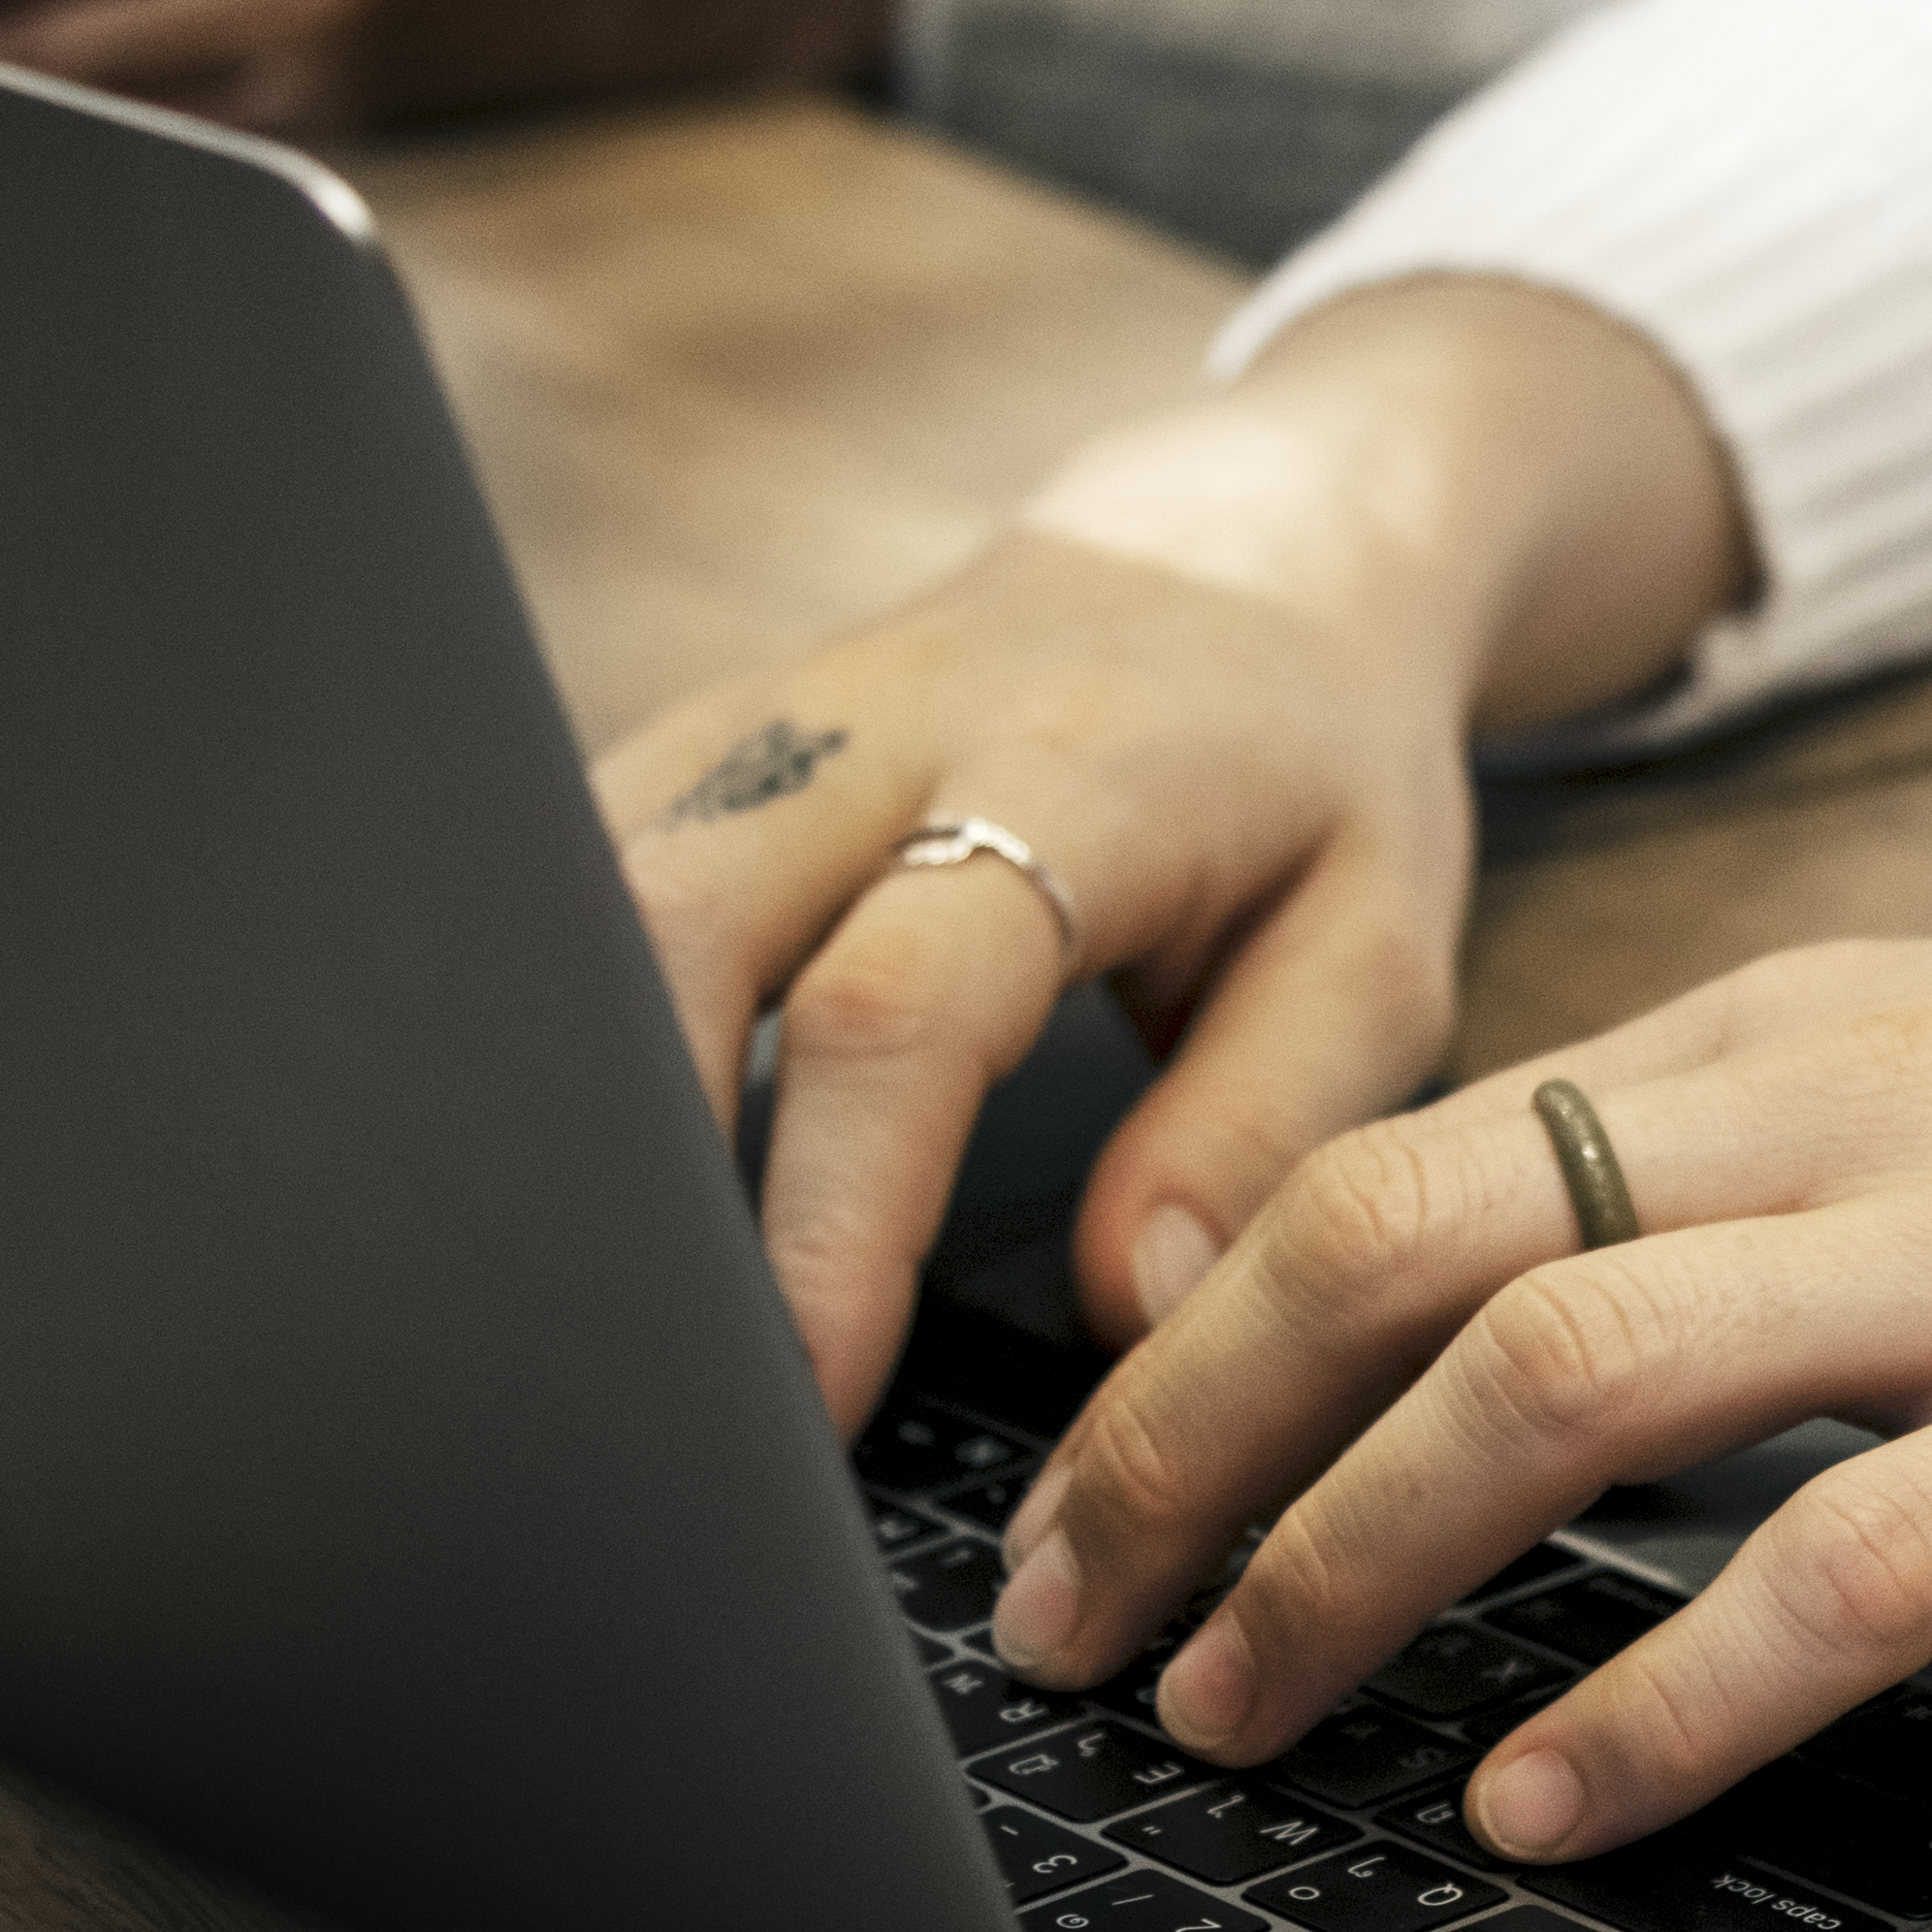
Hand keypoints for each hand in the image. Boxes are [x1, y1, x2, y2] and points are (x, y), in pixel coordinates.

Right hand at [601, 533, 1479, 1438]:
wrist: (1254, 548)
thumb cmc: (1318, 768)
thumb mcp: (1375, 945)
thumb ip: (1261, 1123)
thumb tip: (1126, 1303)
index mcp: (1067, 775)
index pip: (893, 1009)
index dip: (829, 1210)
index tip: (803, 1383)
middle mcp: (880, 724)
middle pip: (670, 925)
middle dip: (633, 1159)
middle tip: (656, 1362)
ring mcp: (763, 719)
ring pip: (582, 888)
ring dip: (566, 1085)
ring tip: (597, 1286)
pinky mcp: (699, 741)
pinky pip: (574, 871)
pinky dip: (556, 1014)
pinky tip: (567, 1155)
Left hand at [990, 859, 1931, 1864]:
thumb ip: (1797, 1173)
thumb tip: (1568, 1338)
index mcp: (1812, 1025)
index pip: (1403, 1148)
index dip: (1195, 1329)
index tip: (1084, 1485)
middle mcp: (1858, 1108)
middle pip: (1399, 1242)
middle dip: (1181, 1445)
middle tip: (1064, 1629)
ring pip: (1552, 1376)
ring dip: (1345, 1561)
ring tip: (1235, 1716)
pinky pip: (1830, 1567)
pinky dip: (1648, 1700)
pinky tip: (1548, 1802)